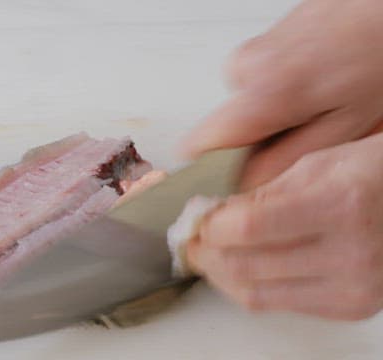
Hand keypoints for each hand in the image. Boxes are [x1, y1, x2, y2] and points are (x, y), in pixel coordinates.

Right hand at [179, 0, 382, 189]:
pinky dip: (281, 91)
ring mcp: (250, 50)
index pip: (197, 146)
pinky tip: (315, 83)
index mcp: (262, 95)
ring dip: (274, 115)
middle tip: (304, 132)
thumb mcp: (343, 127)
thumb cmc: (379, 53)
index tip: (228, 181)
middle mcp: (245, 68)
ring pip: (243, 107)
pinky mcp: (260, 42)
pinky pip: (256, 84)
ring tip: (318, 102)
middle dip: (257, 141)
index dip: (210, 170)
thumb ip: (285, 161)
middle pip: (224, 129)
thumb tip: (243, 184)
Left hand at [186, 134, 382, 319]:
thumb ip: (265, 191)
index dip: (209, 226)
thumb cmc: (377, 173)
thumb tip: (215, 214)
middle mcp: (350, 253)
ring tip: (206, 255)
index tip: (195, 217)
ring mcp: (354, 287)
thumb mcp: (320, 163)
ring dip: (219, 274)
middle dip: (205, 252)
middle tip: (190, 238)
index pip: (248, 228)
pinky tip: (239, 268)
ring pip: (255, 294)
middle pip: (245, 265)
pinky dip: (249, 287)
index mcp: (341, 204)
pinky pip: (279, 305)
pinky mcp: (352, 307)